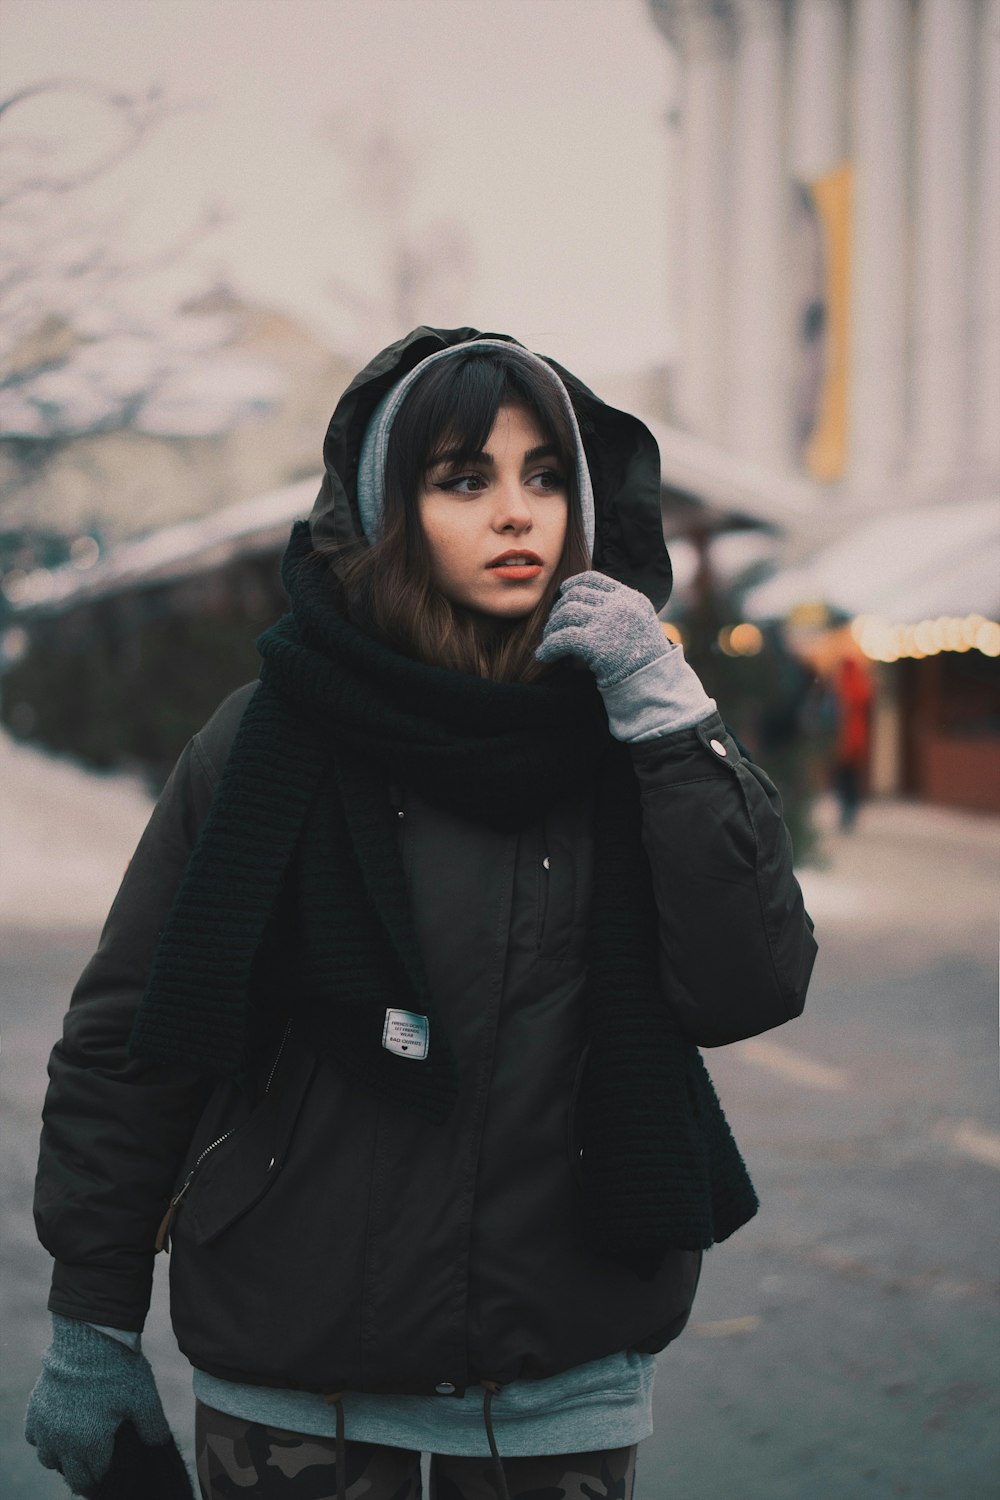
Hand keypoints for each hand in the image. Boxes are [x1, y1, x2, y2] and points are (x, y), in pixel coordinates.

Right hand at [25, 1316, 171, 1496]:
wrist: (89, 1338)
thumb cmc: (118, 1369)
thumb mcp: (145, 1400)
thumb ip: (154, 1428)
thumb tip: (160, 1445)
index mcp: (90, 1444)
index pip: (95, 1477)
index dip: (107, 1474)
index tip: (114, 1464)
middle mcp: (62, 1442)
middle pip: (72, 1476)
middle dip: (86, 1472)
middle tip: (100, 1459)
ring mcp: (45, 1426)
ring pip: (49, 1459)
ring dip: (63, 1457)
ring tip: (79, 1442)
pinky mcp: (34, 1409)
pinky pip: (34, 1437)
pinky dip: (45, 1437)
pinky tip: (60, 1424)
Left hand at [536, 571, 669, 688]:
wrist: (653, 684)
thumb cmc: (644, 659)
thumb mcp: (639, 623)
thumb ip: (618, 609)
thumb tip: (582, 601)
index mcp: (630, 598)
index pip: (592, 579)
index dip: (571, 585)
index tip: (562, 596)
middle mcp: (620, 605)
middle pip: (575, 595)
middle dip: (558, 610)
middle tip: (553, 627)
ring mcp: (608, 621)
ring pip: (566, 612)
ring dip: (551, 628)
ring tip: (548, 642)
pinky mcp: (596, 642)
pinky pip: (562, 638)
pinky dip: (549, 646)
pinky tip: (544, 655)